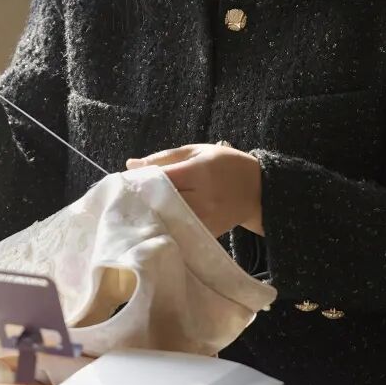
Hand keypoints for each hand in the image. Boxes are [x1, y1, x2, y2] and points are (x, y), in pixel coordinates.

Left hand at [126, 143, 263, 238]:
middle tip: (129, 197)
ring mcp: (205, 218)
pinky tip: (160, 219)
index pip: (161, 178)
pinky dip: (167, 225)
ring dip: (153, 214)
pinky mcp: (207, 233)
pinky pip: (180, 230)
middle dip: (143, 199)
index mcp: (198, 172)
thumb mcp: (197, 151)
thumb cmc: (226, 165)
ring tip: (143, 208)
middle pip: (161, 201)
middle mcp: (202, 198)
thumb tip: (131, 165)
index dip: (140, 180)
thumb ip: (164, 157)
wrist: (258, 191)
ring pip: (168, 219)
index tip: (127, 182)